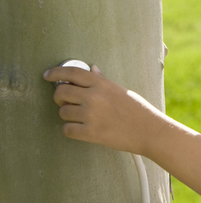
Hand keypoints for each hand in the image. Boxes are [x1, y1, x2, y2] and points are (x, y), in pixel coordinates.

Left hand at [43, 66, 163, 154]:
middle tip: (66, 102)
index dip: (56, 72)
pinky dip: (71, 130)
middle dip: (59, 98)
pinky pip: (67, 129)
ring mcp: (92, 115)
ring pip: (63, 112)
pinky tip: (80, 129)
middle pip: (61, 92)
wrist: (150, 131)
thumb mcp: (121, 91)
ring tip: (81, 118)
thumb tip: (92, 69)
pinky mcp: (91, 133)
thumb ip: (103, 81)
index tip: (48, 75)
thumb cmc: (138, 110)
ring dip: (68, 116)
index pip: (72, 72)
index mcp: (102, 84)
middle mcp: (94, 97)